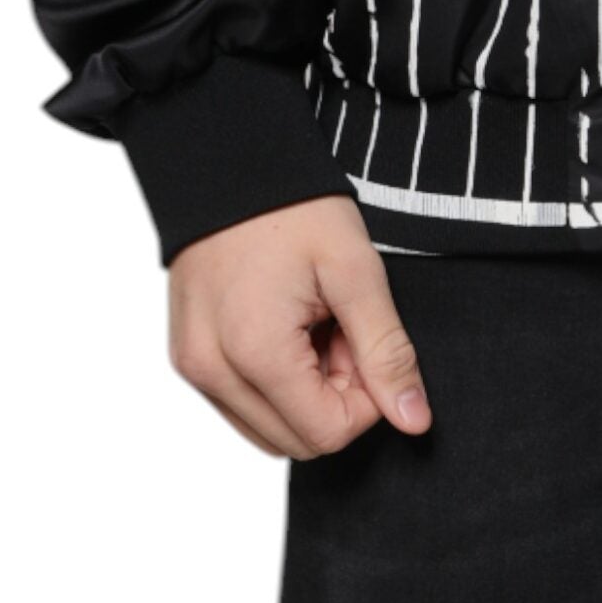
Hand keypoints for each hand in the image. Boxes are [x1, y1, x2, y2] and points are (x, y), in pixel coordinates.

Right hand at [168, 194, 432, 459]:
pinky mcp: (188, 358)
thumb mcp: (356, 270)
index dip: (365, 396)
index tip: (365, 337)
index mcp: (253, 352)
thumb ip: (386, 350)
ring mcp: (193, 368)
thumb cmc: (293, 207)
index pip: (327, 434)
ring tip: (314, 323)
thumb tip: (413, 420)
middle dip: (336, 394)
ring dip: (305, 390)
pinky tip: (287, 324)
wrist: (229, 163)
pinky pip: (241, 404)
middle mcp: (211, 372)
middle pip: (297, 440)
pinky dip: (275, 380)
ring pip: (269, 429)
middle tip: (342, 326)